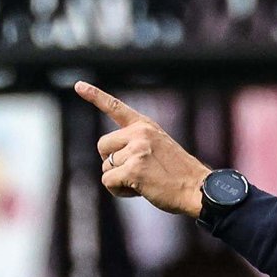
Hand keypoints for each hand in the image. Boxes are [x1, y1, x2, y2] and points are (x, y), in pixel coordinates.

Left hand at [75, 81, 211, 216]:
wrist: (197, 189)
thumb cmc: (179, 174)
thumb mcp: (159, 148)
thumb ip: (136, 145)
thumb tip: (107, 161)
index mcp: (146, 126)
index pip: (115, 107)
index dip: (95, 96)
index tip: (78, 85)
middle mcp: (140, 134)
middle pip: (103, 146)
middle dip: (112, 161)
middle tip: (136, 171)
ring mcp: (137, 151)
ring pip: (106, 167)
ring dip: (119, 179)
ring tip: (144, 182)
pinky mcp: (134, 170)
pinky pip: (108, 181)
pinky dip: (119, 190)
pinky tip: (139, 191)